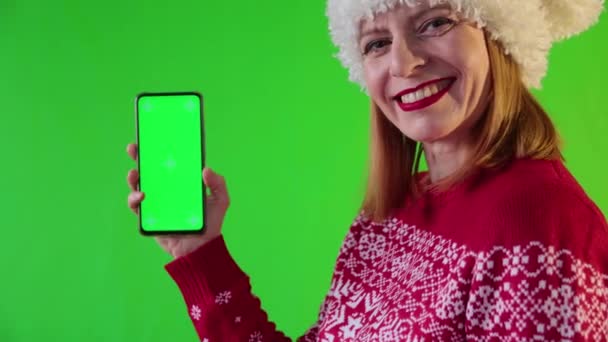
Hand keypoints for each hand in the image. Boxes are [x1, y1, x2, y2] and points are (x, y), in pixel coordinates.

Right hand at [126, 143, 229, 258]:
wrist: (200, 249)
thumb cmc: (211, 224)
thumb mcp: (220, 200)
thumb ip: (218, 183)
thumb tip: (206, 169)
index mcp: (181, 182)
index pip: (167, 162)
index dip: (159, 149)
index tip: (153, 136)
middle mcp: (166, 189)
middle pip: (149, 169)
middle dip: (139, 156)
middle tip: (134, 148)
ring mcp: (156, 202)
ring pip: (138, 185)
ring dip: (133, 177)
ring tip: (135, 174)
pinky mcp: (148, 217)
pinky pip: (136, 206)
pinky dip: (134, 199)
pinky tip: (141, 196)